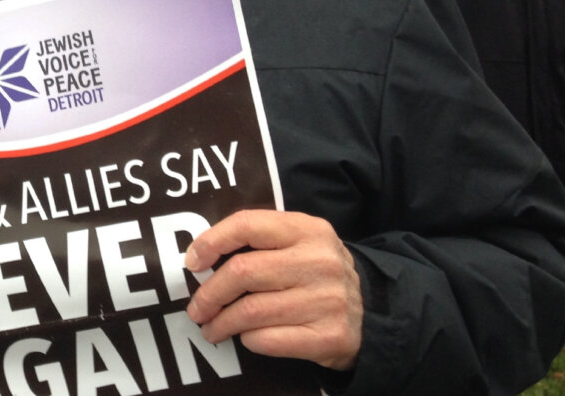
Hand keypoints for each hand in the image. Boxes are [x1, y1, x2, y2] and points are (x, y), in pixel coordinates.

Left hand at [183, 209, 362, 370]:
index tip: (192, 262)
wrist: (372, 314)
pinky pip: (268, 340)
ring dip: (221, 323)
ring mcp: (327, 300)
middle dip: (209, 294)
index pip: (247, 224)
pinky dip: (248, 340)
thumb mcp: (300, 243)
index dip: (211, 242)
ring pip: (250, 311)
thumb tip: (199, 257)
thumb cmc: (317, 275)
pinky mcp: (329, 336)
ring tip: (211, 328)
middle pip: (242, 272)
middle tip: (196, 308)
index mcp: (308, 229)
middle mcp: (319, 261)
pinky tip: (245, 338)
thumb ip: (259, 242)